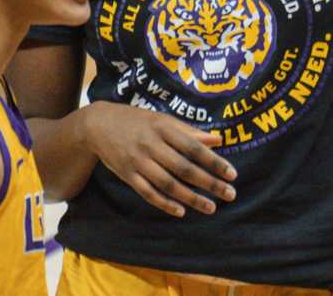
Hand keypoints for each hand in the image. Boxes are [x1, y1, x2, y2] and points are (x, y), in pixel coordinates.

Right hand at [83, 102, 236, 216]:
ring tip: (211, 207)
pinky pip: (147, 192)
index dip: (215, 162)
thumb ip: (190, 132)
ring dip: (191, 198)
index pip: (195, 148)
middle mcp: (152, 146)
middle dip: (209, 183)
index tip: (233, 174)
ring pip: (167, 184)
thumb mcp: (165, 120)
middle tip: (230, 194)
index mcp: (165, 129)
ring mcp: (138, 162)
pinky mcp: (127, 175)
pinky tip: (181, 211)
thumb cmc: (138, 121)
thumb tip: (218, 140)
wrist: (99, 125)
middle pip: (184, 168)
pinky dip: (164, 203)